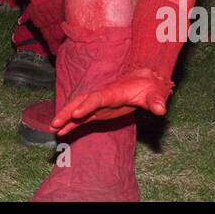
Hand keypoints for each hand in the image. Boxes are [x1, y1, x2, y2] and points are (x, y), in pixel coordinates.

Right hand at [50, 68, 171, 136]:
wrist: (143, 81)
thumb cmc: (148, 88)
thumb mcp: (154, 94)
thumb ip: (156, 101)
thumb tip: (161, 109)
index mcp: (113, 92)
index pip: (97, 98)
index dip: (87, 106)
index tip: (77, 114)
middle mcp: (101, 97)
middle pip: (80, 103)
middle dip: (67, 112)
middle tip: (55, 123)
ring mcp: (97, 104)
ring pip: (77, 110)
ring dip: (65, 118)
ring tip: (53, 129)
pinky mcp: (98, 111)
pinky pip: (81, 118)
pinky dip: (71, 124)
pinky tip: (61, 132)